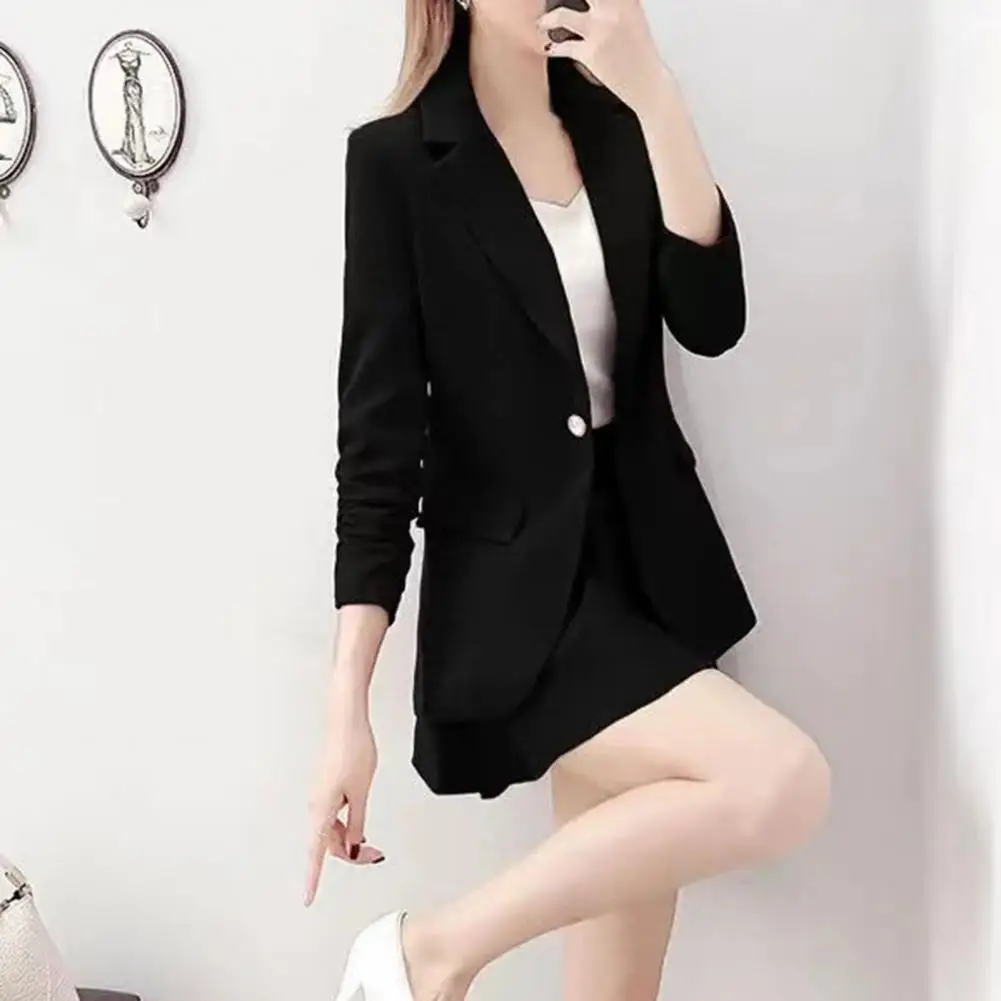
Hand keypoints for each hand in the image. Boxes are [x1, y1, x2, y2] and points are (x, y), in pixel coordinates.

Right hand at [303, 699, 382, 905]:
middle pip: (328, 842)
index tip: (308, 897)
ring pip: (332, 829)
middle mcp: (316, 805)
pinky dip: (346, 823)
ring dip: (349, 838)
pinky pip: (333, 815)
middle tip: (375, 854)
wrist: (346, 722)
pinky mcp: (326, 787)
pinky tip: (359, 824)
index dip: (313, 877)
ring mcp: (320, 796)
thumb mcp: (361, 792)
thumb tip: (352, 845)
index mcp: (322, 809)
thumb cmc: (353, 751)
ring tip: (371, 841)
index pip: (316, 852)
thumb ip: (356, 822)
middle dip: (350, 853)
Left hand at [537, 0, 668, 112]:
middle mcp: (613, 9)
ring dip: (547, 20)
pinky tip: (548, 47)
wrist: (648, 84)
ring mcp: (601, 31)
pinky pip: (563, 47)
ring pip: (562, 15)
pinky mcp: (591, 53)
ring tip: (541, 22)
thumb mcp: (632, 17)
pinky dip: (552, 47)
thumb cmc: (639, 53)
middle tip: (547, 0)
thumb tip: (594, 3)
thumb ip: (615, 4)